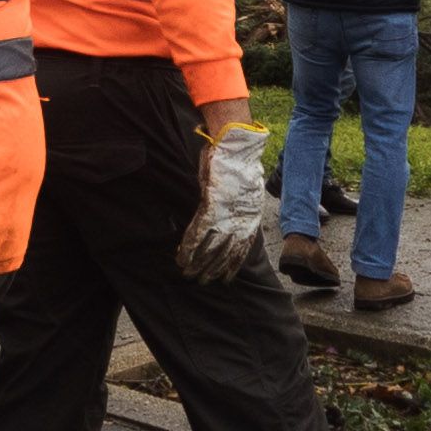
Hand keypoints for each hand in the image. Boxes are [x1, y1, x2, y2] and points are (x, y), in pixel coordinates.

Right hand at [175, 123, 271, 282]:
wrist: (237, 149)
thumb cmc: (238, 164)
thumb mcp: (245, 189)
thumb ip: (237, 205)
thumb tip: (228, 214)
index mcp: (250, 219)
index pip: (241, 249)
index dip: (232, 265)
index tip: (225, 277)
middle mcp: (239, 222)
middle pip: (225, 253)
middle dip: (214, 269)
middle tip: (205, 281)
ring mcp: (224, 216)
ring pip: (210, 249)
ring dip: (199, 264)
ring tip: (191, 275)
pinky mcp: (210, 209)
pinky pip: (197, 234)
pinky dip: (188, 248)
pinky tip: (181, 258)